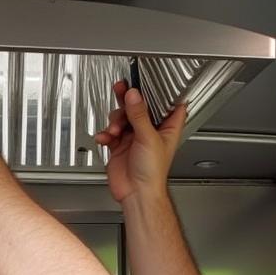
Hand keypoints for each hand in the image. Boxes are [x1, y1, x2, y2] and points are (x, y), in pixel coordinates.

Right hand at [94, 81, 186, 203]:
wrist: (136, 193)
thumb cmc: (152, 173)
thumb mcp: (148, 138)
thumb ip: (140, 115)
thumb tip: (134, 96)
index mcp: (167, 129)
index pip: (169, 105)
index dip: (162, 92)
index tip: (153, 81)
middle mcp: (151, 132)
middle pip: (141, 107)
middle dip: (130, 99)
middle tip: (122, 88)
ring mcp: (135, 138)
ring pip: (123, 117)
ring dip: (116, 120)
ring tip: (114, 129)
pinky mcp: (120, 146)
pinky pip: (111, 132)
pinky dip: (106, 133)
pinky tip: (106, 137)